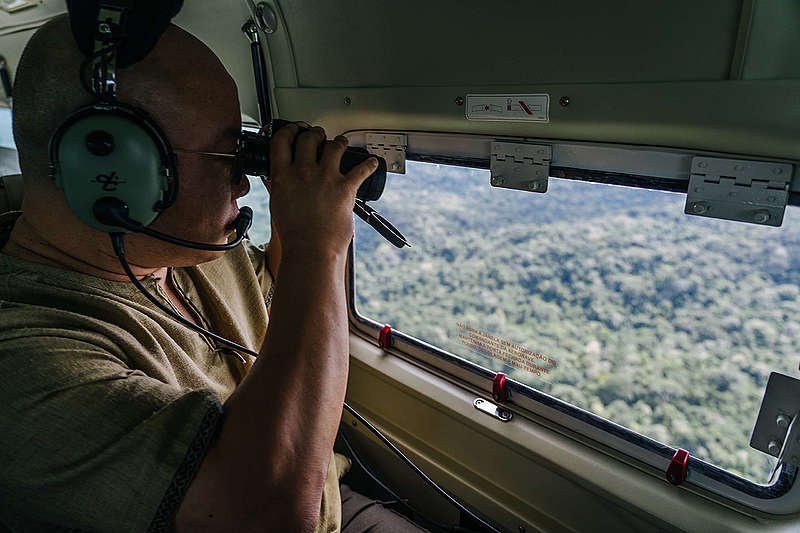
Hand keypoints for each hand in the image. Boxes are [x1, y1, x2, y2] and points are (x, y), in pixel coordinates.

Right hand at [267, 123, 377, 260]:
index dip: (290, 130)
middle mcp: (304, 172)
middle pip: (309, 139)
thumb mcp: (279, 205)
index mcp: (283, 176)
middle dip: (315, 133)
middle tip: (318, 135)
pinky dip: (369, 164)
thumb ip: (281, 186)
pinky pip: (362, 169)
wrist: (311, 249)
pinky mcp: (345, 187)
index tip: (295, 129)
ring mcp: (325, 178)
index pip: (282, 141)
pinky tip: (373, 162)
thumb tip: (282, 178)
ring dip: (339, 142)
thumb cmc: (295, 234)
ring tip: (341, 143)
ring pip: (334, 146)